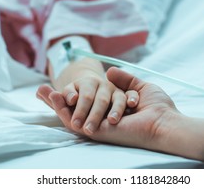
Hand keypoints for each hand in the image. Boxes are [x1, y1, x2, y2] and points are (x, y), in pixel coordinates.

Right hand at [41, 67, 179, 151]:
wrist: (164, 121)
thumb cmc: (157, 107)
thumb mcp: (138, 86)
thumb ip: (123, 79)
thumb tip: (108, 72)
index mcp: (111, 111)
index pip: (85, 103)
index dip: (70, 96)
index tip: (57, 86)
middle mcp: (102, 119)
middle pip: (73, 110)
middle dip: (57, 101)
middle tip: (39, 90)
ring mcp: (98, 126)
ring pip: (69, 115)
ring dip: (54, 103)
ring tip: (40, 91)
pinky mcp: (97, 131)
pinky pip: (74, 120)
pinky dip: (61, 108)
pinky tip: (52, 96)